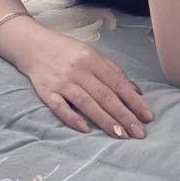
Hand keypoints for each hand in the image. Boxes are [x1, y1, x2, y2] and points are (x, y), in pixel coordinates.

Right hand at [19, 27, 153, 138]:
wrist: (32, 45)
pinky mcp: (46, 91)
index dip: (133, 101)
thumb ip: (113, 71)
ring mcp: (62, 81)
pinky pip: (60, 107)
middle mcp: (78, 70)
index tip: (147, 117)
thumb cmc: (67, 52)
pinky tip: (86, 130)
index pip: (117, 83)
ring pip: (86, 103)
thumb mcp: (92, 55)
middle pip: (105, 95)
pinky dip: (72, 118)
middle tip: (139, 133)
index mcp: (92, 59)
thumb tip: (136, 92)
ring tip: (120, 135)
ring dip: (104, 120)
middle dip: (124, 115)